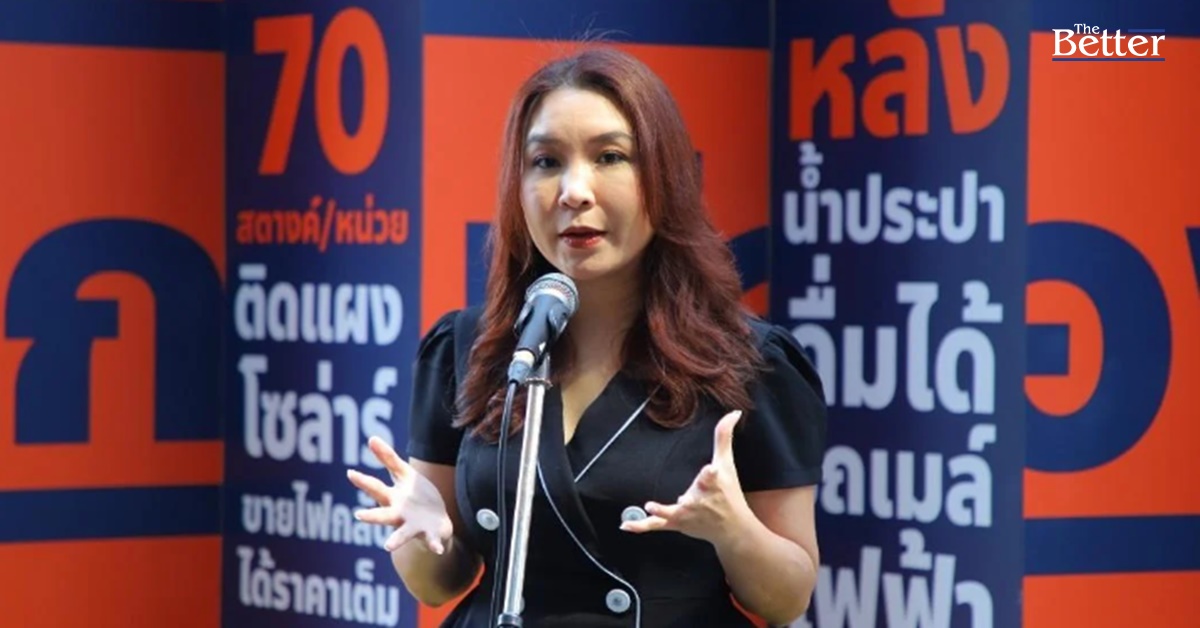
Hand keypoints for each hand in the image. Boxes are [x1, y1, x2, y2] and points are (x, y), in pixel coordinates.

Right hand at [347, 436, 452, 554]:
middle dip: (372, 516)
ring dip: (396, 540)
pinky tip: (438, 550)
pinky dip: (434, 545)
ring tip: (387, 546)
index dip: (364, 481)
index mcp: (393, 498)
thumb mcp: (404, 474)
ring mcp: (412, 526)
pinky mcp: (429, 534)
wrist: (435, 522)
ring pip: (402, 534)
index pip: (377, 488)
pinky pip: (431, 541)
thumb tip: (371, 438)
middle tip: (359, 515)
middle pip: (383, 514)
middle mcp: (399, 514)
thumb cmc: (415, 496)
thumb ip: (388, 458)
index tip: (350, 473)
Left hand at [620, 410, 752, 544]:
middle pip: (694, 496)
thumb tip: (735, 412)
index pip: (713, 477)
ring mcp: (686, 513)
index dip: (711, 474)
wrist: (732, 528)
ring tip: (650, 506)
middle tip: (685, 498)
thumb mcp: (727, 463)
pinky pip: (656, 524)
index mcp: (713, 483)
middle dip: (690, 498)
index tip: (711, 469)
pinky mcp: (675, 523)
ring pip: (671, 513)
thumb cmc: (730, 493)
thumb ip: (724, 436)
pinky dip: (641, 525)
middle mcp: (700, 501)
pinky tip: (625, 525)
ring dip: (662, 511)